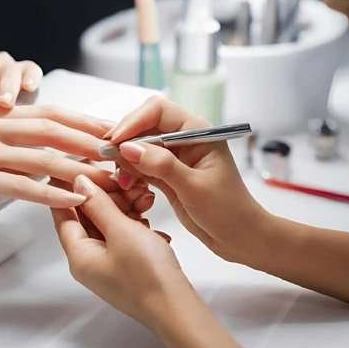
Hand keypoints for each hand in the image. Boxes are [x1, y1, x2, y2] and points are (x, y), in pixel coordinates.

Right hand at [0, 105, 116, 207]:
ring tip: (109, 176)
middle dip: (90, 137)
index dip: (78, 119)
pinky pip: (19, 185)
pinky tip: (72, 199)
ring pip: (43, 156)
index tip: (106, 127)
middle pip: (52, 128)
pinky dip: (49, 191)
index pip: (44, 112)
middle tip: (121, 148)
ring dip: (80, 166)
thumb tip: (6, 137)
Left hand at [51, 174, 192, 326]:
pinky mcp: (126, 265)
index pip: (62, 212)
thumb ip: (99, 204)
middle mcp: (89, 260)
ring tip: (143, 197)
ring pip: (108, 224)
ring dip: (124, 207)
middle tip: (123, 180)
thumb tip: (79, 184)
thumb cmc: (148, 276)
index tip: (78, 165)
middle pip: (87, 217)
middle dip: (106, 195)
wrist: (177, 309)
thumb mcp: (121, 231)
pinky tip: (149, 216)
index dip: (68, 187)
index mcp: (78, 255)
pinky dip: (135, 222)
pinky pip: (123, 235)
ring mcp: (108, 264)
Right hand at [106, 96, 270, 264]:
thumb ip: (162, 165)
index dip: (133, 121)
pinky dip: (130, 173)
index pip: (158, 110)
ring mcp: (174, 157)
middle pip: (144, 125)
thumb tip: (129, 147)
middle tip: (108, 159)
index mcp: (197, 131)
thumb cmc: (229, 211)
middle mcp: (184, 139)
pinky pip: (140, 165)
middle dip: (125, 140)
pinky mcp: (166, 174)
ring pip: (138, 146)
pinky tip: (128, 186)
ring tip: (122, 180)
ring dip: (125, 159)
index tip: (116, 140)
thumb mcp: (194, 187)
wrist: (240, 237)